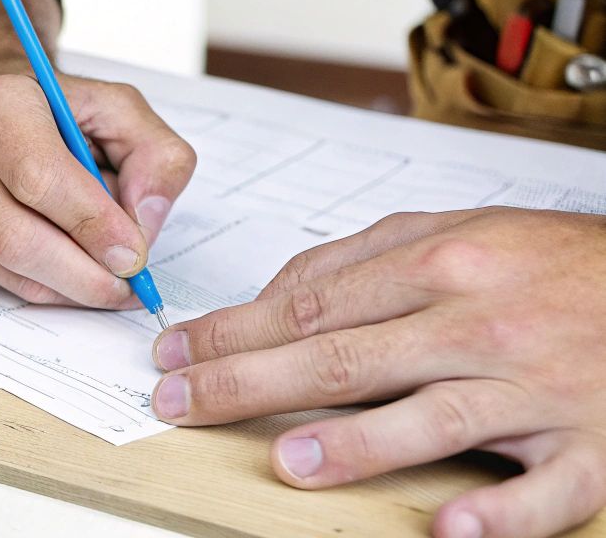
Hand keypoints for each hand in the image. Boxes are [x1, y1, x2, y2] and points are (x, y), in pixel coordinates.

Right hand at [0, 72, 195, 306]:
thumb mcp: (125, 115)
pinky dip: (48, 289)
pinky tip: (73, 268)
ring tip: (108, 276)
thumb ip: (157, 159)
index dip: (90, 223)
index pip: (36, 177)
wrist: (4, 122)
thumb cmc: (65, 118)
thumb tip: (141, 225)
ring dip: (69, 287)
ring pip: (8, 269)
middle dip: (82, 274)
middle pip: (15, 237)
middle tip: (128, 285)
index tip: (133, 254)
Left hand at [150, 207, 605, 537]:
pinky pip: (547, 491)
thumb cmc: (550, 263)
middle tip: (182, 403)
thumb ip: (361, 258)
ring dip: (358, 443)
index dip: (233, 332)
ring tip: (287, 460)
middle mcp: (484, 324)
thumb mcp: (454, 230)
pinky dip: (501, 513)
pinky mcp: (595, 447)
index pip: (312, 305)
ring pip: (437, 417)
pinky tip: (449, 527)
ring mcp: (540, 388)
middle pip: (348, 357)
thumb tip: (273, 296)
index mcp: (443, 265)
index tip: (175, 354)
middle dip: (251, 381)